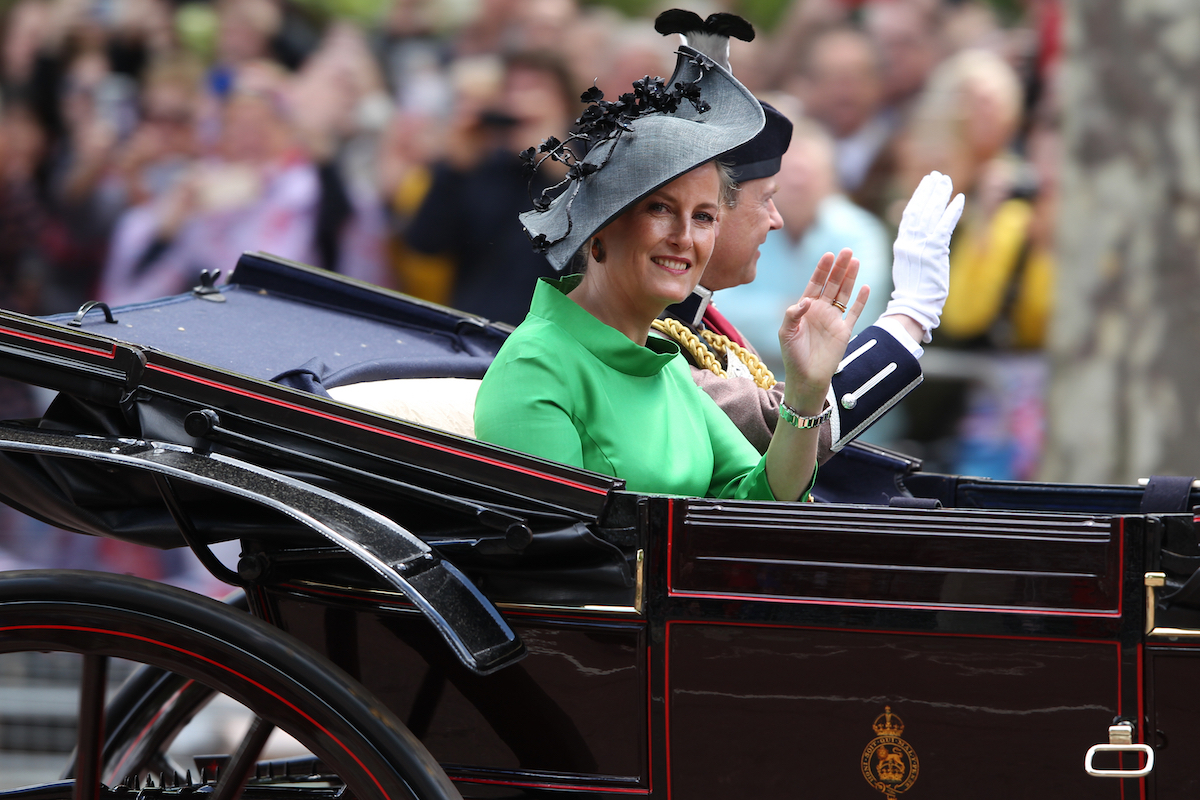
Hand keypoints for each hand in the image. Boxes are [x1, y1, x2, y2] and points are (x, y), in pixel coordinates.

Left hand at [778, 248, 868, 410]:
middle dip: (838, 268)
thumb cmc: (793, 356)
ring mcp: (834, 320)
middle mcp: (821, 311)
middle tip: (846, 251)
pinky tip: (865, 286)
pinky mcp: (844, 331)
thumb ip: (792, 314)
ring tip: (855, 261)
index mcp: (805, 309)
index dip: (821, 270)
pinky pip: (854, 313)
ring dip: (850, 278)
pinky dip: (860, 300)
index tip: (828, 255)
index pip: (815, 284)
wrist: (806, 378)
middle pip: (832, 284)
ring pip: (844, 294)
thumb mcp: (786, 333)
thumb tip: (806, 300)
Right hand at [884, 171, 965, 341]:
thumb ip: (915, 250)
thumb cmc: (914, 292)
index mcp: (901, 244)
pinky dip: (953, 211)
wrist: (913, 305)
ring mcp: (920, 245)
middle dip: (928, 190)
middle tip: (937, 175)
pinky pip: (945, 225)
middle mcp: (908, 241)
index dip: (917, 197)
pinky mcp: (934, 250)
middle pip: (919, 208)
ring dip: (939, 195)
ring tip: (946, 180)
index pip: (909, 214)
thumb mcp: (910, 266)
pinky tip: (959, 199)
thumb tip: (920, 241)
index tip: (925, 184)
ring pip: (930, 213)